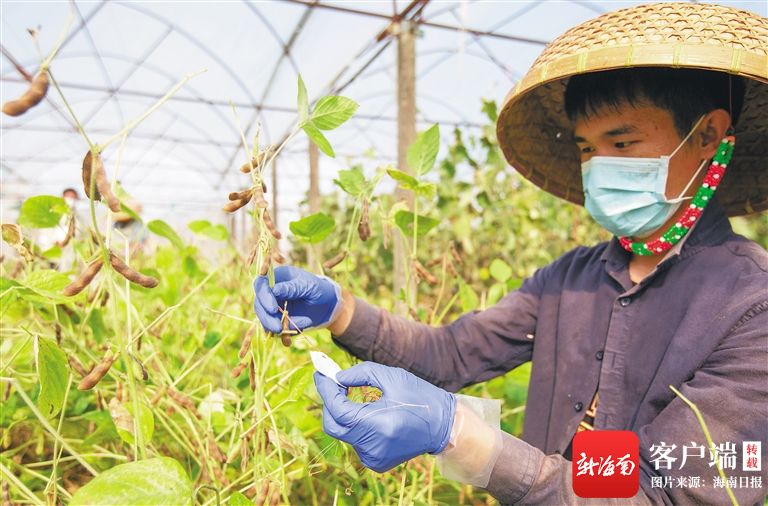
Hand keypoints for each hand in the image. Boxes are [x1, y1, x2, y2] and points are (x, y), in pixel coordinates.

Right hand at [253, 265, 340, 332]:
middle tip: (277, 328)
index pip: (261, 284)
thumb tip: (274, 290)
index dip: (264, 297)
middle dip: (266, 317)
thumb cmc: (320, 290)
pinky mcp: (277, 319)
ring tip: (286, 336)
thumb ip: (292, 288)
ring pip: (263, 317)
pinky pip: (273, 328)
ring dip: (272, 327)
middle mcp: (272, 291)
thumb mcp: (309, 286)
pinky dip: (280, 335)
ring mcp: (273, 305)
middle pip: (259, 303)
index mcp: (278, 277)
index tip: (273, 309)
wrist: (329, 306)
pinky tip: (288, 341)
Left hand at [314, 361, 455, 472]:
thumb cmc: (419, 396)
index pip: (337, 409)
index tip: (321, 374)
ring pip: (345, 433)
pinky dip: (357, 426)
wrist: (443, 426)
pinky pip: (356, 441)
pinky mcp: (376, 462)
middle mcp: (372, 446)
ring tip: (358, 397)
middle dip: (330, 403)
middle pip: (334, 425)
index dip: (326, 390)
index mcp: (377, 425)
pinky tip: (371, 415)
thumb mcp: (391, 376)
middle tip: (334, 384)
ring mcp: (373, 458)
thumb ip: (360, 373)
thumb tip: (337, 378)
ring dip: (345, 413)